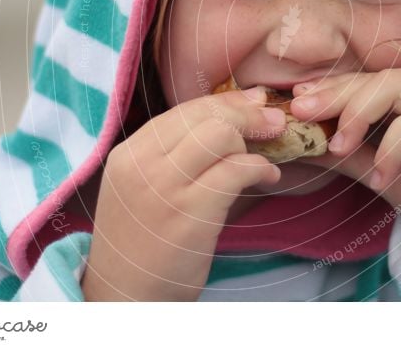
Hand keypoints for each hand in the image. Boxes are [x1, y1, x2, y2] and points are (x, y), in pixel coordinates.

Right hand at [82, 86, 285, 300]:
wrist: (126, 297)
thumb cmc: (145, 242)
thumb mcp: (145, 188)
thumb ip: (176, 154)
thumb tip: (233, 113)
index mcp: (129, 153)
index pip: (183, 109)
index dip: (226, 102)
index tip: (254, 103)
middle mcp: (141, 163)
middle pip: (203, 114)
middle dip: (246, 112)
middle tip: (274, 120)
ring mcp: (163, 187)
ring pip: (219, 135)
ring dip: (252, 140)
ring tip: (266, 156)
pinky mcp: (189, 213)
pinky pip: (235, 171)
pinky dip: (260, 168)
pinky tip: (269, 176)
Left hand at [289, 69, 400, 238]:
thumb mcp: (379, 171)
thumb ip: (345, 155)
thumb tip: (300, 147)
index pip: (361, 81)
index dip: (327, 88)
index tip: (294, 102)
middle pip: (372, 79)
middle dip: (334, 94)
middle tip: (301, 112)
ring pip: (393, 87)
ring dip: (358, 114)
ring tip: (337, 146)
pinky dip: (393, 148)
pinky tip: (382, 176)